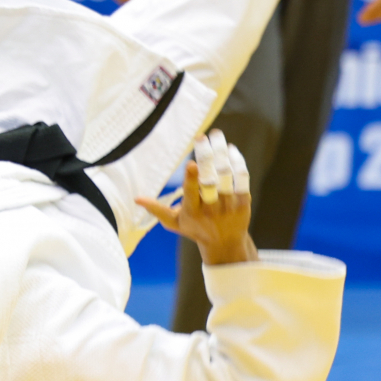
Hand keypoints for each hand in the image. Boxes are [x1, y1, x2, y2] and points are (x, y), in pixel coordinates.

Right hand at [136, 130, 256, 265]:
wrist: (226, 245)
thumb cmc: (195, 229)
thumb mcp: (175, 223)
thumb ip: (157, 210)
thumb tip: (136, 199)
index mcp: (192, 211)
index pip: (192, 193)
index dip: (192, 179)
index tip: (191, 164)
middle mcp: (211, 208)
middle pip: (210, 180)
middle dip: (206, 157)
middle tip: (202, 137)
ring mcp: (229, 205)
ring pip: (226, 175)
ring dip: (222, 153)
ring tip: (216, 135)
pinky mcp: (244, 202)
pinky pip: (241, 178)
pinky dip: (237, 162)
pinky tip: (230, 149)